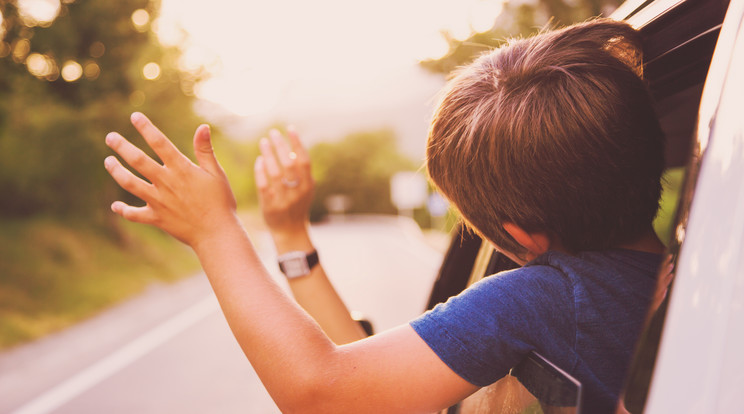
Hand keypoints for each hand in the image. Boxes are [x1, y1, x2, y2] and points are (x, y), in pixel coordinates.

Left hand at [104, 112, 237, 247]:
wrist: (217, 233)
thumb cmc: (220, 202)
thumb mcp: (216, 173)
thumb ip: (205, 150)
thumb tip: (202, 127)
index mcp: (181, 169)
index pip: (159, 143)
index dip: (146, 128)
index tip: (134, 117)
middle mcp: (166, 182)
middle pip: (138, 160)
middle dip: (121, 147)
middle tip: (110, 137)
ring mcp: (159, 201)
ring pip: (130, 183)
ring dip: (116, 171)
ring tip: (108, 162)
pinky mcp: (157, 218)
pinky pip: (135, 214)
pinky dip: (124, 210)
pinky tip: (115, 206)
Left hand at [255, 127, 313, 247]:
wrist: (290, 231)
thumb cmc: (297, 205)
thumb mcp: (304, 189)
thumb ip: (301, 171)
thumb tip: (292, 146)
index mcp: (308, 185)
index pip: (304, 160)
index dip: (297, 143)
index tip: (289, 129)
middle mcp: (297, 192)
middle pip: (289, 164)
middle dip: (280, 145)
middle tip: (272, 133)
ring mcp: (284, 199)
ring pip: (275, 173)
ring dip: (268, 154)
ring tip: (263, 142)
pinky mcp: (270, 206)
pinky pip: (263, 185)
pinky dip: (260, 171)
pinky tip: (259, 161)